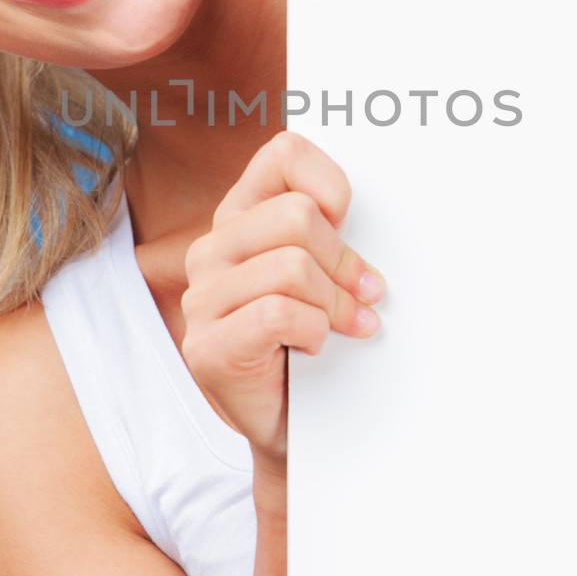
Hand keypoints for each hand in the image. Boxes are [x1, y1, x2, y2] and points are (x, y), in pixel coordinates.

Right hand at [180, 131, 384, 470]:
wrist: (289, 422)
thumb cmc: (309, 338)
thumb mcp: (322, 273)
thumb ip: (329, 233)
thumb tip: (374, 216)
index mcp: (240, 216)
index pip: (283, 153)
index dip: (329, 183)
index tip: (348, 223)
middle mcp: (212, 248)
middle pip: (298, 216)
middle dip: (344, 261)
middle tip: (367, 294)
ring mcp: (202, 297)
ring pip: (292, 268)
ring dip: (336, 304)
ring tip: (347, 325)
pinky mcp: (207, 345)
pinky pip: (278, 314)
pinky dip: (312, 332)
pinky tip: (312, 346)